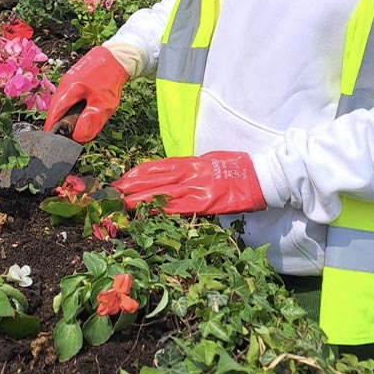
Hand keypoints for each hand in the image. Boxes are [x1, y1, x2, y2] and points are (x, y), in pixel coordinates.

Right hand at [43, 47, 129, 143]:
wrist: (118, 56)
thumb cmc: (110, 80)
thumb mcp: (103, 104)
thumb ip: (90, 121)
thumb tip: (77, 138)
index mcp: (68, 90)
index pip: (54, 115)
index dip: (52, 130)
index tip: (52, 143)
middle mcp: (64, 84)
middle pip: (56, 109)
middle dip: (59, 124)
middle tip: (65, 138)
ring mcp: (68, 79)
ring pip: (62, 102)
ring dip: (65, 115)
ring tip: (72, 128)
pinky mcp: (74, 78)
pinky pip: (68, 96)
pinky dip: (70, 106)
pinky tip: (79, 112)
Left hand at [113, 152, 265, 214]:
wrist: (260, 177)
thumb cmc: (238, 168)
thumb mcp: (212, 161)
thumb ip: (193, 168)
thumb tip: (179, 173)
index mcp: (191, 162)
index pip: (158, 167)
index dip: (138, 173)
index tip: (123, 178)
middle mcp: (190, 173)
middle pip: (154, 179)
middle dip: (132, 186)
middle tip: (113, 192)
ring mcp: (197, 188)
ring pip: (162, 192)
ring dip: (141, 199)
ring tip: (122, 203)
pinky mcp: (205, 203)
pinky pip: (179, 207)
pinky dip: (162, 209)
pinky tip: (148, 212)